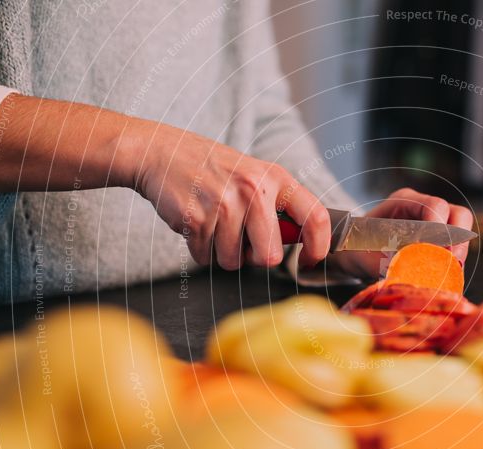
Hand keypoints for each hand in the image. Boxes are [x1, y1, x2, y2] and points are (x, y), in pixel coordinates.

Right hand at [130, 123, 329, 269]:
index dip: (318, 247)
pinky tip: (197, 221)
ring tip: (214, 222)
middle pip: (269, 256)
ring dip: (222, 252)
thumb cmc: (215, 171)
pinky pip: (205, 257)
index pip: (316, 217)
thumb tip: (304, 243)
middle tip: (243, 239)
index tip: (310, 261)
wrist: (164, 152)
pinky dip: (200, 248)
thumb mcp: (256, 176)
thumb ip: (280, 208)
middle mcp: (254, 189)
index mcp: (276, 178)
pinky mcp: (196, 218)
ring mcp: (224, 204)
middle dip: (255, 258)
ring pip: (233, 261)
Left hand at [330, 188, 473, 278]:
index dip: (440, 228)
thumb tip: (409, 268)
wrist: (352, 253)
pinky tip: (445, 278)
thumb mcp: (364, 252)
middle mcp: (423, 209)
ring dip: (459, 254)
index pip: (434, 205)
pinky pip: (455, 249)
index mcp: (404, 201)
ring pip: (461, 232)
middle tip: (452, 262)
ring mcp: (434, 225)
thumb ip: (385, 259)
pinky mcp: (438, 243)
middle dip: (458, 240)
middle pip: (458, 214)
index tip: (436, 250)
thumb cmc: (355, 248)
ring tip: (449, 273)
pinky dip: (453, 264)